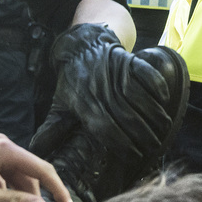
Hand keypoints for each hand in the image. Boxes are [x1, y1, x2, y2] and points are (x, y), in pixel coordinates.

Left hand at [47, 24, 181, 159]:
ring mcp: (116, 75)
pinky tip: (165, 99)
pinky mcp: (128, 61)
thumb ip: (52, 129)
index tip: (134, 156)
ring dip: (154, 114)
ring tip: (163, 127)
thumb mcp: (61, 104)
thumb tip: (36, 150)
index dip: (122, 144)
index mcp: (86, 105)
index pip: (107, 129)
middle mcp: (102, 91)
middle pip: (127, 117)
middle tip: (154, 147)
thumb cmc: (73, 80)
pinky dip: (157, 86)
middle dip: (143, 134)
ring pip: (140, 98)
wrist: (82, 45)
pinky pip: (146, 74)